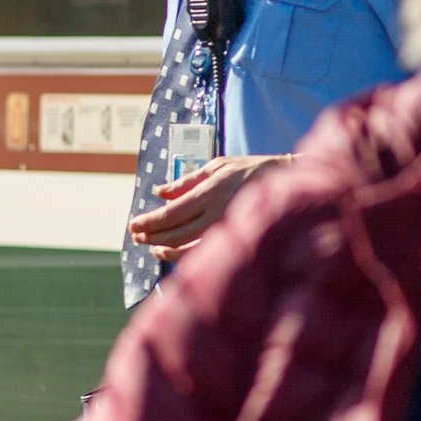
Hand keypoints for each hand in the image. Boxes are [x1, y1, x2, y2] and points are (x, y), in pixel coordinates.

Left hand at [128, 153, 288, 259]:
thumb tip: (159, 191)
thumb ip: (186, 181)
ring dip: (164, 248)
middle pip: (175, 233)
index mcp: (211, 192)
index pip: (171, 213)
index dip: (149, 222)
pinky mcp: (233, 238)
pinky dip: (182, 255)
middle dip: (152, 237)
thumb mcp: (217, 166)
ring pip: (187, 247)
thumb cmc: (249, 170)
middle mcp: (217, 213)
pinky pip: (202, 253)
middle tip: (135, 236)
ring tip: (151, 246)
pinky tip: (170, 252)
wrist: (287, 183)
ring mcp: (226, 229)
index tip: (133, 225)